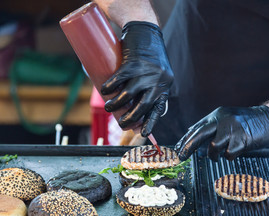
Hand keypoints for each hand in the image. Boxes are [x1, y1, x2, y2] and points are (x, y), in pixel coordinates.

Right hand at [101, 21, 173, 136]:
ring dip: (116, 104)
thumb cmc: (147, 54)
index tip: (143, 134)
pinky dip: (110, 86)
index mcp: (164, 86)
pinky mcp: (135, 62)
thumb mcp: (154, 73)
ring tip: (108, 107)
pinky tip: (104, 90)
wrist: (145, 28)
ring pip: (130, 94)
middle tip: (120, 123)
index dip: (150, 122)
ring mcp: (147, 71)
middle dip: (130, 119)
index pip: (158, 109)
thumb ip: (146, 87)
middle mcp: (159, 80)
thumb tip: (131, 107)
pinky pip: (121, 79)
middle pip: (143, 106)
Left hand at [175, 106, 268, 160]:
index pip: (197, 128)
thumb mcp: (225, 118)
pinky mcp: (242, 139)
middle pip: (200, 134)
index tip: (177, 149)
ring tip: (215, 157)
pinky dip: (228, 156)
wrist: (268, 118)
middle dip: (188, 146)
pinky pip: (229, 153)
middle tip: (181, 156)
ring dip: (212, 155)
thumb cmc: (245, 121)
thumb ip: (209, 126)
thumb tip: (190, 133)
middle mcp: (223, 120)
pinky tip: (231, 154)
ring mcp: (233, 129)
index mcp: (217, 115)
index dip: (185, 139)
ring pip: (213, 146)